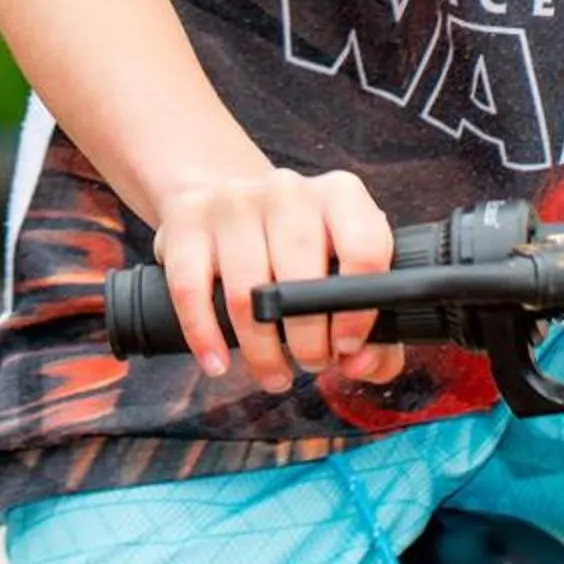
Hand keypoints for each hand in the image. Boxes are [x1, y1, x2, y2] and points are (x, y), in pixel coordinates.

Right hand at [150, 165, 402, 391]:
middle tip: (310, 363)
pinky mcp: (186, 220)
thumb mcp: (342, 270)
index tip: (347, 346)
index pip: (364, 248)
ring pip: (247, 296)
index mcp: (340, 195)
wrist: (223, 195)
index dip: (359, 311)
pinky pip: (191, 291)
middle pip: (301, 281)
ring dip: (262, 352)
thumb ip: (376, 331)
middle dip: (309, 343)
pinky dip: (206, 338)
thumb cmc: (297, 249)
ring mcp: (234, 201)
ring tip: (274, 373)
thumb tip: (362, 364)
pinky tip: (218, 364)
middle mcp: (289, 190)